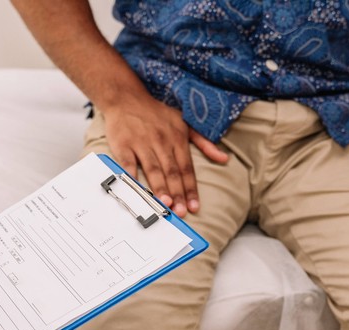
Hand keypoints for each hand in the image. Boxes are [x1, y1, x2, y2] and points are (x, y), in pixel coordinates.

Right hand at [101, 94, 227, 217]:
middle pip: (171, 171)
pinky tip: (136, 189)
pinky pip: (128, 163)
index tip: (194, 206)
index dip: (191, 188)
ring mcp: (142, 143)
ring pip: (153, 169)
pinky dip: (132, 176)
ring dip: (159, 187)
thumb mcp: (184, 123)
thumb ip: (204, 142)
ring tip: (165, 204)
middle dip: (177, 193)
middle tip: (181, 212)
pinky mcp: (124, 144)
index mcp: (177, 138)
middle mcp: (161, 141)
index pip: (187, 168)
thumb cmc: (156, 113)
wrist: (126, 98)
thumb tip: (224, 158)